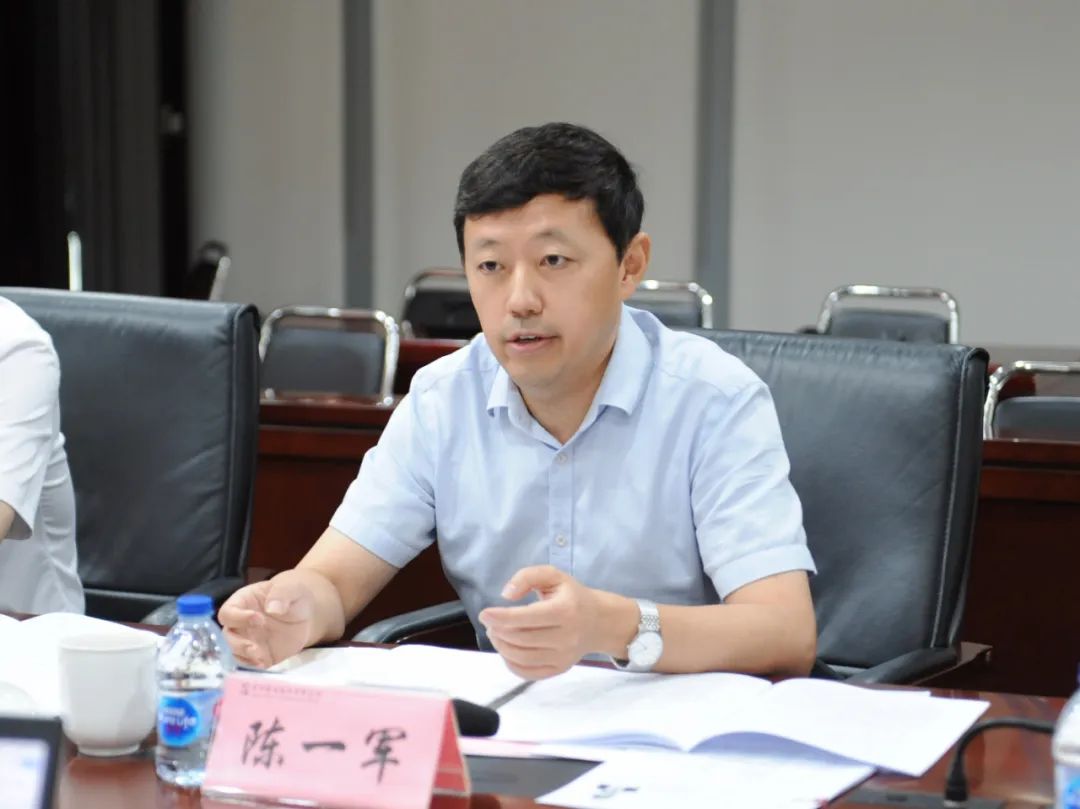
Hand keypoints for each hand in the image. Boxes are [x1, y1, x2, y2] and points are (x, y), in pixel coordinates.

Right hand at [218, 572, 317, 667]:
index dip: (238, 617)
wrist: (306, 613)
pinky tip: (264, 664)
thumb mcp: (290, 587)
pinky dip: (253, 667)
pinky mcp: (259, 655)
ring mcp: (248, 641)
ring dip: (243, 658)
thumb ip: (281, 593)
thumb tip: (273, 608)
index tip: (257, 619)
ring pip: (234, 653)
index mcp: (242, 603)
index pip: (228, 612)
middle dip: (237, 644)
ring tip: (260, 658)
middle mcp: (240, 624)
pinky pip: (249, 664)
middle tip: (254, 647)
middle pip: (226, 637)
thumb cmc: (292, 595)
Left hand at [478, 565, 609, 679]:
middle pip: (521, 639)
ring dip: (501, 646)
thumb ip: (528, 576)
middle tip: (491, 622)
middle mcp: (566, 636)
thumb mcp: (553, 576)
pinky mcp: (559, 669)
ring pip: (521, 658)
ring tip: (496, 633)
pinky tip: (507, 649)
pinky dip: (510, 663)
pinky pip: (528, 673)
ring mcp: (563, 656)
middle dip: (498, 631)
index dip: (501, 617)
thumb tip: (506, 595)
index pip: (527, 618)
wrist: (598, 622)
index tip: (485, 614)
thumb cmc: (572, 596)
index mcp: (565, 610)